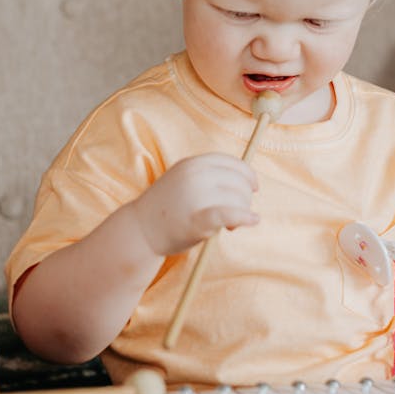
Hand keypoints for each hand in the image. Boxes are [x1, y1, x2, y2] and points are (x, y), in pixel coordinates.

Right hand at [133, 153, 259, 256]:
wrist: (140, 230)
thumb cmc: (167, 206)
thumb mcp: (184, 179)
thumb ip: (209, 175)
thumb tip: (247, 180)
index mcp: (193, 164)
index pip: (232, 163)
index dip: (248, 174)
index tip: (255, 187)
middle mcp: (195, 177)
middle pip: (238, 182)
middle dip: (245, 197)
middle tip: (237, 214)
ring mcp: (195, 198)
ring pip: (238, 199)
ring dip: (242, 211)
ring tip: (231, 225)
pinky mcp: (196, 221)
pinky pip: (227, 214)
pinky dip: (244, 217)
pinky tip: (253, 220)